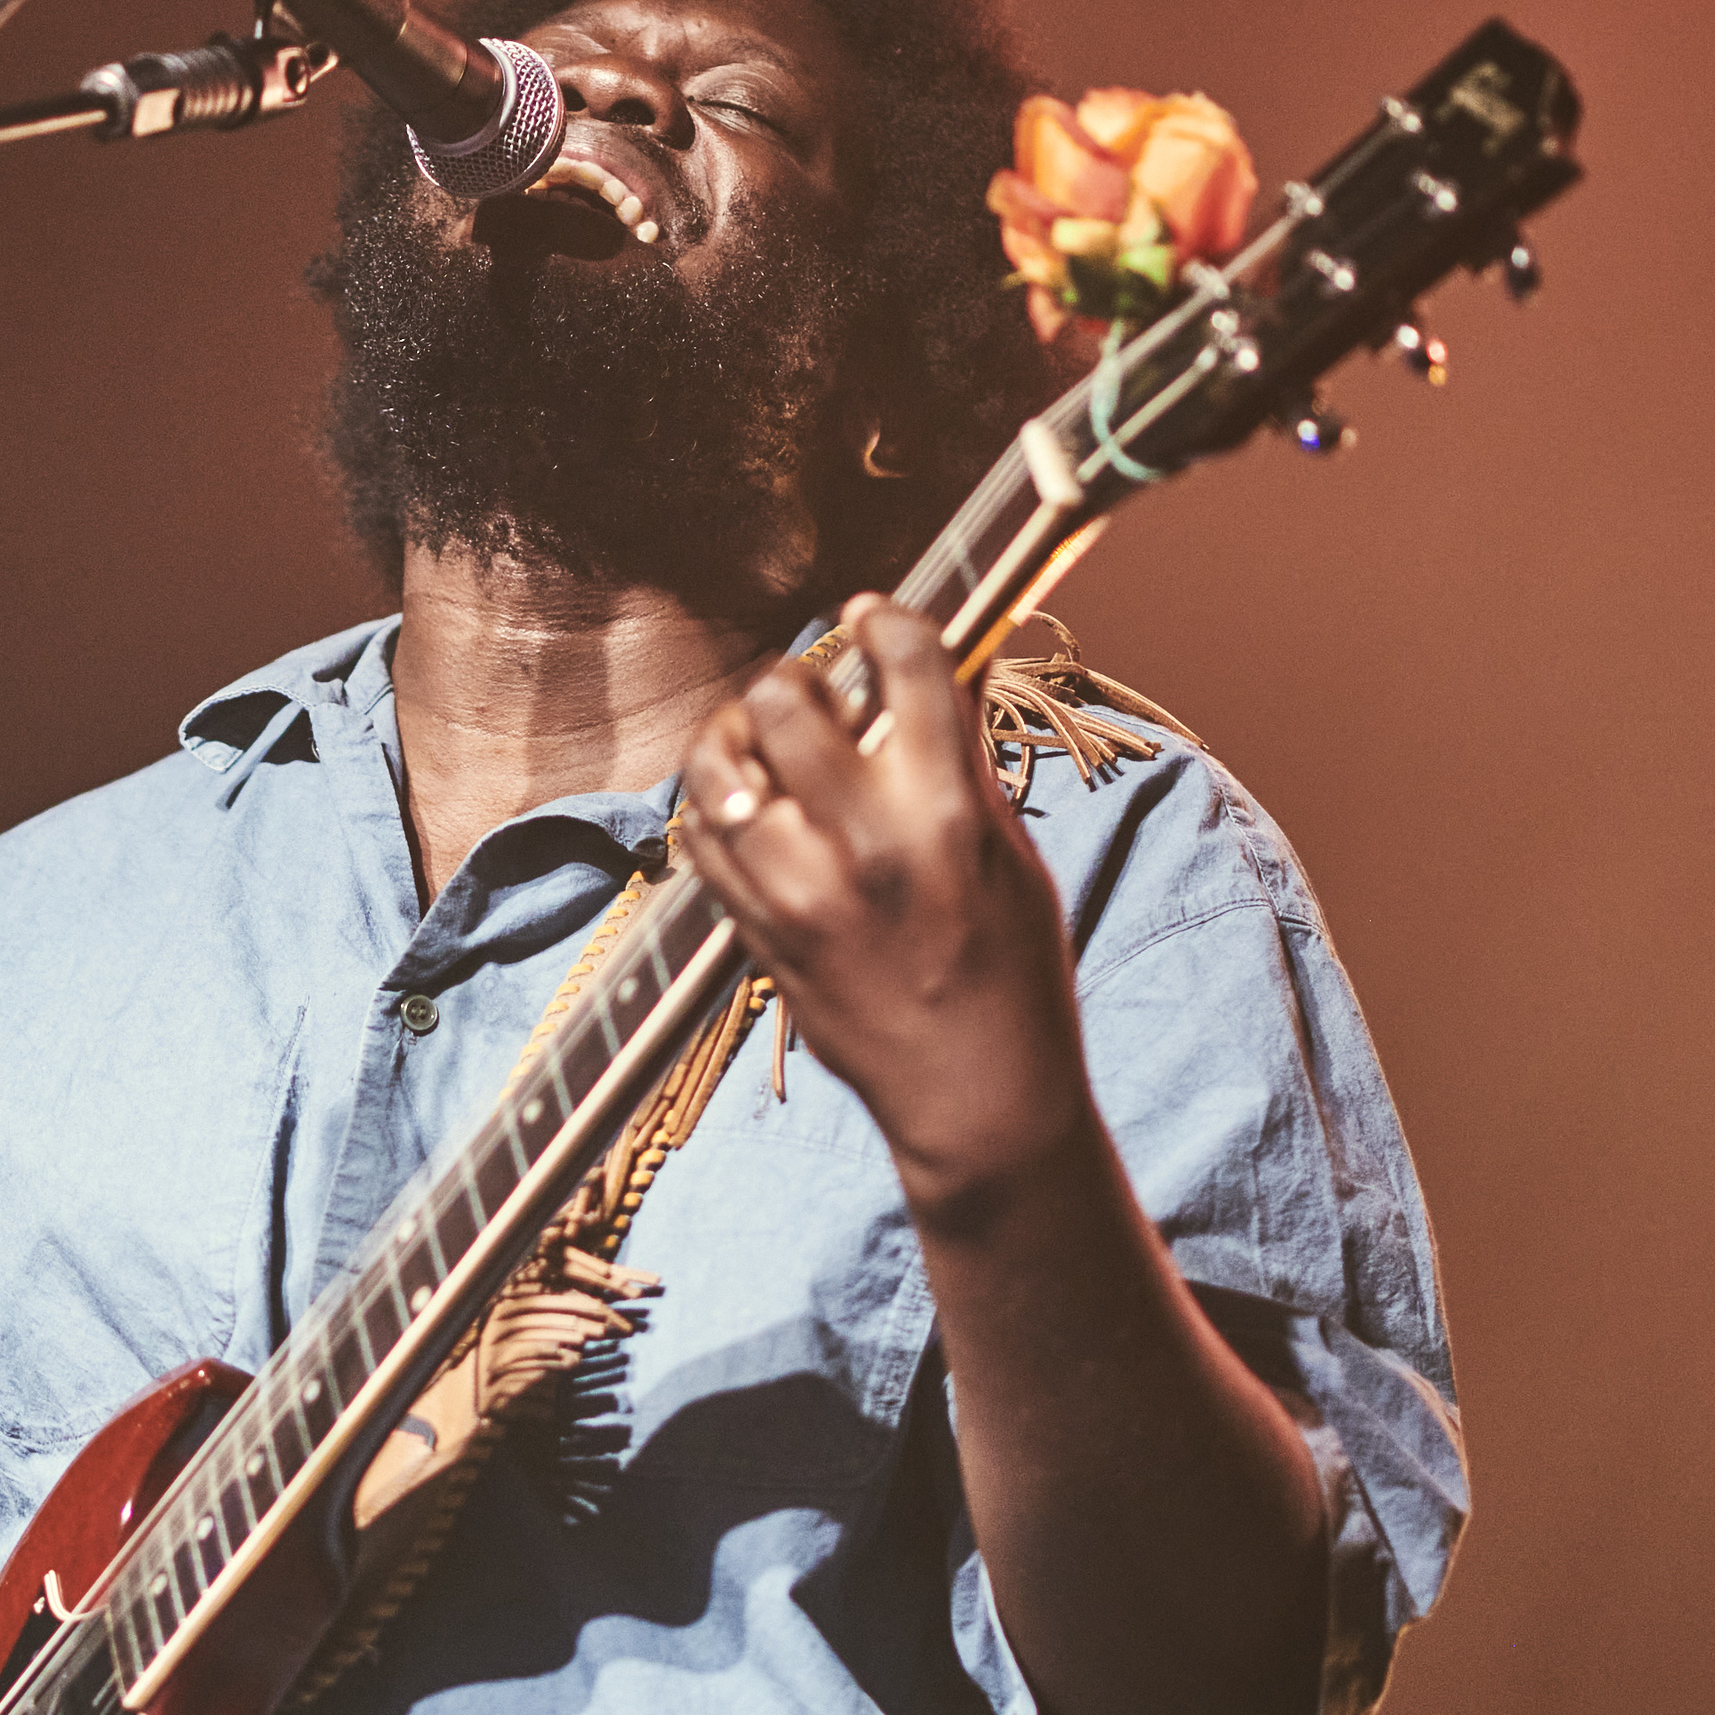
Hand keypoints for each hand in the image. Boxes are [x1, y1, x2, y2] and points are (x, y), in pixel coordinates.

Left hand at [678, 593, 1096, 1217]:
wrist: (976, 1096)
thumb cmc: (1014, 975)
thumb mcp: (1014, 855)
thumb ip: (963, 762)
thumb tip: (937, 671)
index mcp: (948, 815)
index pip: (906, 667)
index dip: (884, 621)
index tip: (871, 617)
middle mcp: (866, 845)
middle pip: (786, 701)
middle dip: (798, 678)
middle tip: (813, 693)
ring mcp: (800, 893)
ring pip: (719, 767)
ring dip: (736, 738)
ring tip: (762, 744)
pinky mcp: (758, 934)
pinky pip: (700, 840)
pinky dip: (712, 806)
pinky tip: (743, 806)